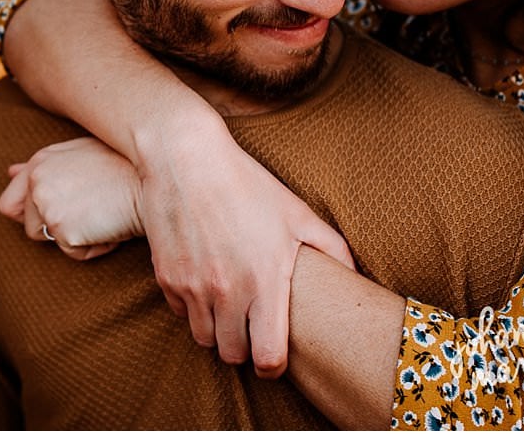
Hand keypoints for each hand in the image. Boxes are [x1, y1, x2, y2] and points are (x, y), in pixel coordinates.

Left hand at [0, 137, 144, 260]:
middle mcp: (36, 182)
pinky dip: (95, 247)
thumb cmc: (124, 164)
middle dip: (53, 230)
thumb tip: (10, 172)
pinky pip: (75, 253)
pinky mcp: (64, 230)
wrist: (154, 176)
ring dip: (77, 237)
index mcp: (39, 163)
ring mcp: (47, 206)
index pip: (9, 203)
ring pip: (52, 242)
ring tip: (103, 214)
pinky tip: (112, 224)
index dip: (31, 216)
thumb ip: (45, 166)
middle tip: (86, 214)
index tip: (59, 214)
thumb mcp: (79, 154)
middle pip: (30, 228)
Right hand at [133, 114, 355, 377]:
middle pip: (232, 355)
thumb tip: (357, 277)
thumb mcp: (296, 212)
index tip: (275, 353)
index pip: (268, 358)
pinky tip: (203, 282)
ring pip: (204, 339)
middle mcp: (226, 291)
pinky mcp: (167, 277)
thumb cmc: (246, 183)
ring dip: (217, 330)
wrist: (185, 159)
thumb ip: (332, 248)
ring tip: (228, 308)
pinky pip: (180, 312)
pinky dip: (192, 307)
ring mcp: (192, 286)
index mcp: (265, 281)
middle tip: (251, 328)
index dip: (274, 364)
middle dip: (244, 348)